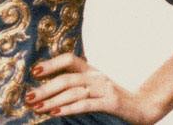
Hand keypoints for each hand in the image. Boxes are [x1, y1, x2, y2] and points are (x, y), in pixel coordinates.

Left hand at [24, 53, 165, 124]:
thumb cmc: (113, 98)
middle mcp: (96, 76)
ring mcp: (104, 89)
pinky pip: (86, 105)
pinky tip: (56, 113)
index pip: (69, 59)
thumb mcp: (95, 85)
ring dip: (53, 100)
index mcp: (91, 70)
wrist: (143, 108)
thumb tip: (47, 87)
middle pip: (66, 78)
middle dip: (45, 88)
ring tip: (37, 107)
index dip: (51, 63)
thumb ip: (77, 82)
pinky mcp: (110, 103)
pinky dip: (69, 108)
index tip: (34, 71)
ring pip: (74, 92)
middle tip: (28, 97)